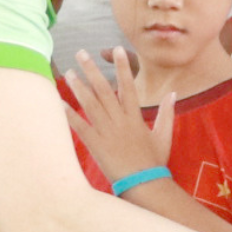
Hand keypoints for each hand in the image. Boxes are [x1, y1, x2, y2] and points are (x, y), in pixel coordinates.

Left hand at [64, 48, 172, 183]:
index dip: (123, 66)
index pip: (128, 86)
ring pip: (90, 104)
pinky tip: (58, 102)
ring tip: (69, 72)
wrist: (144, 183)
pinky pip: (79, 126)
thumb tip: (173, 93)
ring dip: (78, 87)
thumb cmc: (154, 162)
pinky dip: (69, 114)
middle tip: (81, 53)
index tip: (118, 49)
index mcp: (135, 117)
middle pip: (104, 90)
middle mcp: (119, 120)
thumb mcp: (164, 136)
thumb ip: (166, 113)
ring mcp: (106, 132)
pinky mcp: (95, 144)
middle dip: (92, 70)